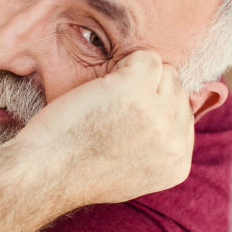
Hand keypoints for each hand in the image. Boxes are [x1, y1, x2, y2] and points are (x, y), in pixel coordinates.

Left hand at [15, 50, 194, 206]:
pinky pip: (146, 58)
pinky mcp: (135, 89)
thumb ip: (154, 151)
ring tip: (106, 95)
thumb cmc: (74, 169)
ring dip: (135, 74)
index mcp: (176, 164)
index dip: (154, 107)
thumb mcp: (130, 173)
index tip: (126, 112)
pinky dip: (124, 62)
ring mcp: (157, 113)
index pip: (184, 117)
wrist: (47, 170)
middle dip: (149, 89)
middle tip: (112, 102)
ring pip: (165, 72)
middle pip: (177, 91)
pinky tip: (103, 83)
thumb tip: (165, 123)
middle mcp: (174, 141)